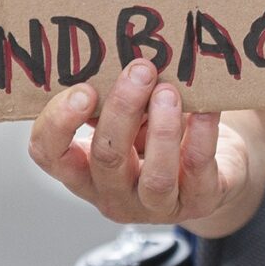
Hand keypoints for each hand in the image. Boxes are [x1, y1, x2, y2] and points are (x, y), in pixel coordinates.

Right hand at [26, 58, 264, 234]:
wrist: (214, 170)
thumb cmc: (158, 137)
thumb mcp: (129, 120)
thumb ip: (111, 100)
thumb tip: (109, 58)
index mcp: (84, 172)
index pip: (49, 155)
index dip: (58, 124)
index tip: (84, 89)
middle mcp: (114, 196)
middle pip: (107, 159)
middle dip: (122, 110)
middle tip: (140, 69)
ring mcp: (157, 207)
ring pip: (155, 176)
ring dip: (162, 129)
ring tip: (169, 92)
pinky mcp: (199, 201)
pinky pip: (198, 168)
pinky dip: (201, 134)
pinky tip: (205, 109)